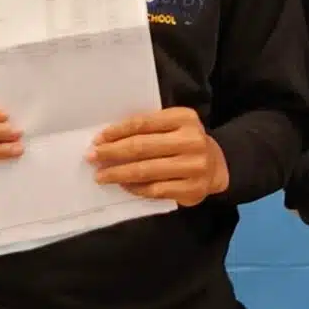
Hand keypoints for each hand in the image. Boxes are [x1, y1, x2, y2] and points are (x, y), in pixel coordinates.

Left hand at [90, 107, 227, 205]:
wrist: (217, 165)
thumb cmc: (184, 142)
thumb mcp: (173, 126)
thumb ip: (148, 128)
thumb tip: (107, 139)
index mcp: (184, 118)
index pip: (142, 123)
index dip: (117, 132)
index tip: (98, 139)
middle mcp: (192, 141)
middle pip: (142, 147)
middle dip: (112, 153)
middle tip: (91, 157)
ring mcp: (194, 167)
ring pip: (146, 171)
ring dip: (118, 173)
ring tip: (101, 175)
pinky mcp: (192, 189)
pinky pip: (155, 190)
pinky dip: (135, 188)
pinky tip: (123, 185)